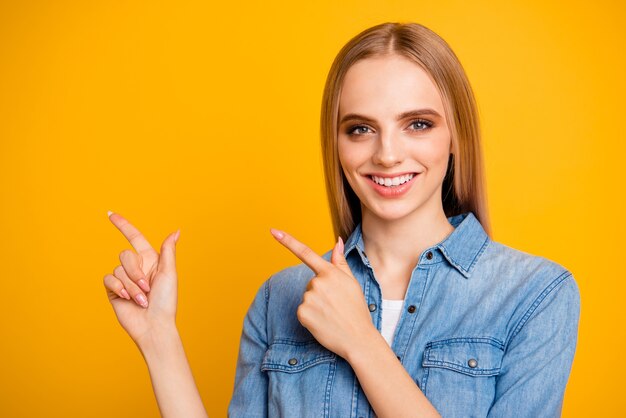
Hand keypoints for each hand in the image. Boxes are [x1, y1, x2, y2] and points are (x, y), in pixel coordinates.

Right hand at [103, 212, 179, 347]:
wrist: (153, 325)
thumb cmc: (166, 301)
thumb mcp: (169, 273)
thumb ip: (168, 251)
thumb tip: (176, 231)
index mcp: (151, 260)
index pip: (134, 238)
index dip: (123, 225)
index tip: (110, 214)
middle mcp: (136, 267)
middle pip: (126, 255)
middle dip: (135, 272)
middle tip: (147, 288)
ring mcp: (124, 279)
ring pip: (118, 268)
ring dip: (131, 285)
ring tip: (142, 299)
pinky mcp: (114, 290)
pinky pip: (109, 279)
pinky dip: (120, 288)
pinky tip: (128, 299)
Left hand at [270, 229, 376, 359]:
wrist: (358, 338)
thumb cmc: (356, 309)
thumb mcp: (351, 282)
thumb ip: (340, 261)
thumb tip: (337, 240)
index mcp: (330, 273)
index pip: (306, 252)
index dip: (287, 241)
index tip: (273, 231)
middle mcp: (317, 283)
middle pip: (311, 283)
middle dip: (320, 292)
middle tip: (336, 304)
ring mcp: (308, 298)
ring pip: (306, 297)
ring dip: (316, 305)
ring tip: (331, 314)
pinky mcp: (302, 313)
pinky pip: (302, 311)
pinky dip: (310, 317)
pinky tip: (323, 322)